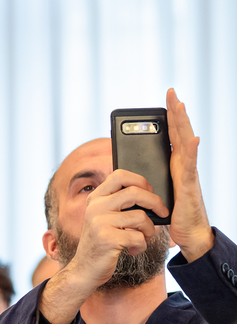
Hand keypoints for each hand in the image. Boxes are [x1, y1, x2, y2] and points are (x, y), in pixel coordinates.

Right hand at [40, 171, 166, 323]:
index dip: (140, 180)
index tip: (150, 192)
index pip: (120, 175)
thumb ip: (117, 203)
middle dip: (155, 203)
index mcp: (96, 198)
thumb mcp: (104, 218)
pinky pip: (138, 237)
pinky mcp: (107, 239)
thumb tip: (148, 191)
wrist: (84, 270)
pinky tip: (134, 250)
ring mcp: (99, 223)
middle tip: (162, 213)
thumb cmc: (102, 242)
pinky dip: (141, 245)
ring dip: (149, 230)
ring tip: (143, 238)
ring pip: (140, 216)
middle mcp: (95, 207)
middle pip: (135, 192)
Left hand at [165, 88, 213, 260]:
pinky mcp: (189, 184)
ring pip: (186, 142)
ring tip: (179, 106)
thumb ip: (148, 176)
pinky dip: (192, 150)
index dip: (169, 117)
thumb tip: (131, 169)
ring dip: (183, 123)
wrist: (188, 232)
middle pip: (179, 133)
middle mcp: (183, 164)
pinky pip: (191, 164)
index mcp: (174, 164)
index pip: (171, 135)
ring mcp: (188, 172)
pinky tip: (193, 138)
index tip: (166, 99)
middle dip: (175, 112)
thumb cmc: (172, 212)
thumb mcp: (155, 189)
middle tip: (171, 92)